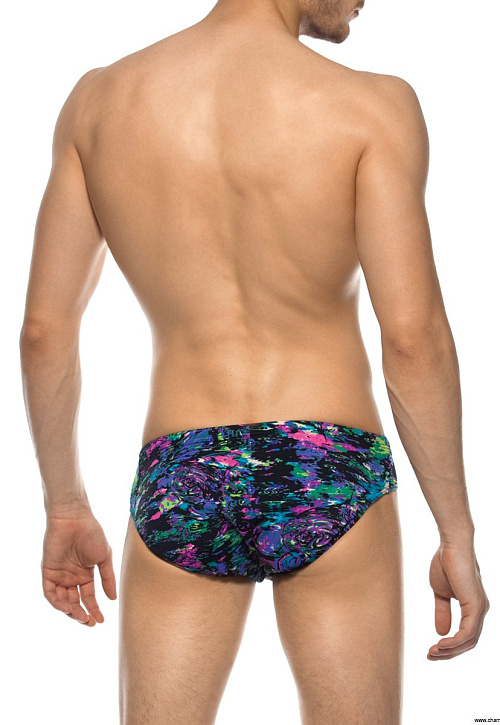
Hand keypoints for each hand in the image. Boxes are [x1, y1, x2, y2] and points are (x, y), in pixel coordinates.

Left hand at [41, 510, 116, 625]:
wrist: (75, 519)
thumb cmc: (92, 534)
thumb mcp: (104, 557)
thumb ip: (107, 578)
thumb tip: (113, 599)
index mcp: (85, 574)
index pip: (88, 597)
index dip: (94, 609)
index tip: (101, 620)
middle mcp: (71, 577)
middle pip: (75, 602)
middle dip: (82, 614)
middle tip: (91, 622)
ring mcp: (59, 575)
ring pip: (62, 600)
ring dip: (71, 611)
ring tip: (81, 617)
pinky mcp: (48, 571)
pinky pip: (50, 593)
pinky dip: (57, 602)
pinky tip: (68, 607)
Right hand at [427, 543, 488, 659]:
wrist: (451, 545)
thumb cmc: (445, 563)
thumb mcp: (440, 592)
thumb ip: (443, 612)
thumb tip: (441, 632)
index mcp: (473, 607)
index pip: (466, 635)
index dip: (450, 646)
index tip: (432, 650)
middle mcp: (481, 610)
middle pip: (469, 643)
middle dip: (449, 653)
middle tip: (430, 656)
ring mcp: (480, 609)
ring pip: (469, 641)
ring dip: (450, 650)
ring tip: (433, 652)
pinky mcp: (476, 606)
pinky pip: (468, 633)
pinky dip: (454, 642)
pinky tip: (441, 643)